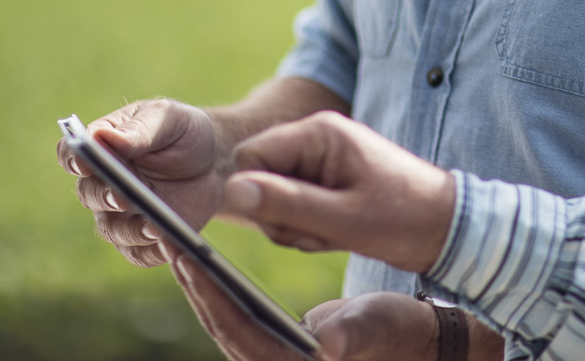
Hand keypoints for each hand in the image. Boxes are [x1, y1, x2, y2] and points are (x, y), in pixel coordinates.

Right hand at [57, 99, 222, 266]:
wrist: (211, 160)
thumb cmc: (182, 132)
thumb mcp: (168, 120)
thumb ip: (139, 130)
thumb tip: (103, 136)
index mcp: (100, 148)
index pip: (72, 153)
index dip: (74, 158)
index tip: (85, 161)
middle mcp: (101, 185)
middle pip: (90, 194)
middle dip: (105, 196)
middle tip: (122, 196)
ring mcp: (119, 214)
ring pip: (113, 229)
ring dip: (131, 229)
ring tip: (154, 226)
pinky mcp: (142, 238)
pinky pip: (140, 253)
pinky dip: (153, 252)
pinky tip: (171, 247)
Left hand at [166, 243, 437, 360]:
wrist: (417, 341)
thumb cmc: (402, 332)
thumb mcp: (381, 325)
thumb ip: (355, 332)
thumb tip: (331, 344)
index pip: (237, 330)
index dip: (210, 294)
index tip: (186, 256)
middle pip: (220, 324)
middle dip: (194, 281)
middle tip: (167, 237)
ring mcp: (271, 355)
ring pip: (222, 319)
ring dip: (200, 282)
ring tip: (177, 241)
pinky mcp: (274, 343)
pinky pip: (235, 315)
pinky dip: (218, 288)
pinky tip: (206, 261)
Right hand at [222, 111, 456, 274]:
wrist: (444, 228)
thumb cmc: (401, 220)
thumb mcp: (341, 219)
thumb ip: (285, 204)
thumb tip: (231, 191)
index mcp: (319, 132)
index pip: (250, 157)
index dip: (259, 196)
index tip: (293, 220)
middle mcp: (316, 137)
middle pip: (259, 178)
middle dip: (281, 216)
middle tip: (323, 230)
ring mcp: (321, 158)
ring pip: (273, 198)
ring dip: (296, 226)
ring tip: (335, 232)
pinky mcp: (326, 179)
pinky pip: (292, 206)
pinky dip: (307, 228)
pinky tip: (336, 233)